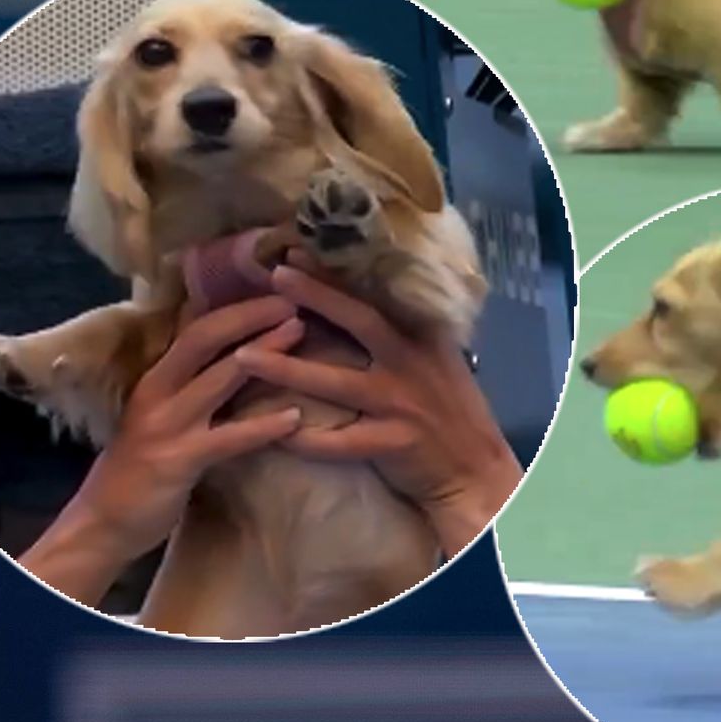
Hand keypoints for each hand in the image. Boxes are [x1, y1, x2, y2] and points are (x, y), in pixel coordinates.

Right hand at [16, 290, 304, 603]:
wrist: (102, 524)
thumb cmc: (138, 472)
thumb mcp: (160, 419)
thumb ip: (190, 391)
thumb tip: (236, 361)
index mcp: (155, 379)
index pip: (195, 329)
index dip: (235, 308)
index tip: (272, 292)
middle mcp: (158, 392)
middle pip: (206, 339)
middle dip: (251, 315)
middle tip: (294, 300)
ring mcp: (167, 425)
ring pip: (220, 378)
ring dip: (265, 354)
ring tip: (301, 334)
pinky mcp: (179, 460)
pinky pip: (229, 438)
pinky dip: (264, 426)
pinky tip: (296, 418)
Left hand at [237, 250, 524, 556]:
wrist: (476, 471)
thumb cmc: (452, 412)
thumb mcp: (438, 361)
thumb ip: (404, 334)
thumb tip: (356, 300)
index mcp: (423, 337)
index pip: (376, 296)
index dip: (336, 273)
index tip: (296, 250)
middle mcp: (412, 363)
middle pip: (361, 322)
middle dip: (317, 296)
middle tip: (276, 275)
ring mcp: (403, 404)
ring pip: (337, 383)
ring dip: (288, 369)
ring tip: (243, 357)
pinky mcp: (394, 443)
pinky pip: (341, 442)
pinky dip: (306, 440)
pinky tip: (272, 433)